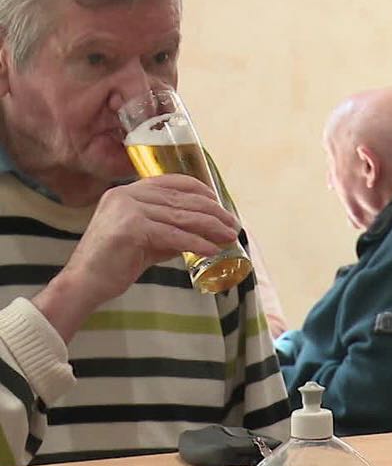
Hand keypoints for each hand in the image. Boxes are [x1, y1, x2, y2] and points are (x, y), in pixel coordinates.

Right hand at [33, 175, 239, 340]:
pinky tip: (212, 250)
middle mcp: (127, 195)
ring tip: (230, 237)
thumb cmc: (114, 264)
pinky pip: (174, 235)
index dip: (200, 191)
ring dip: (211, 228)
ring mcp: (128, 210)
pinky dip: (196, 243)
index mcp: (127, 192)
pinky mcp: (132, 229)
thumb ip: (171, 230)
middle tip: (233, 225)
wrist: (84, 283)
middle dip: (212, 213)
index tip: (220, 204)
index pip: (172, 182)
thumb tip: (205, 232)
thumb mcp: (147, 240)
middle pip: (181, 200)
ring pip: (181, 217)